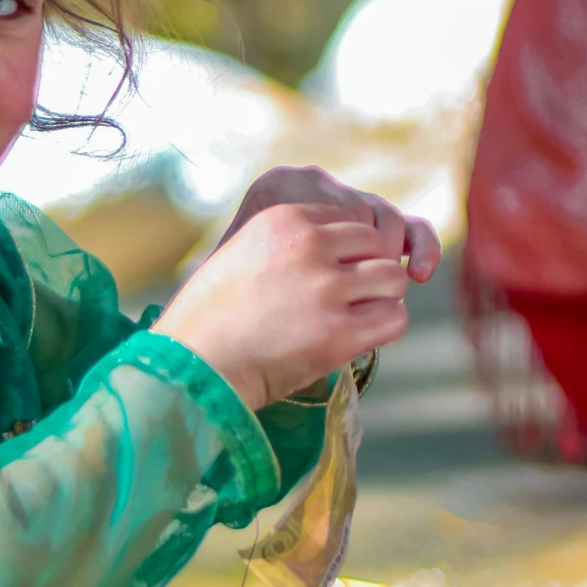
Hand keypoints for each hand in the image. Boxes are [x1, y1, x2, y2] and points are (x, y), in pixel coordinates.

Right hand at [152, 166, 436, 411]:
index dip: (348, 252)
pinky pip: (394, 319)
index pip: (349, 221)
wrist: (193, 367)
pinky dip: (385, 328)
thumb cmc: (209, 319)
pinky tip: (361, 338)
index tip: (334, 275)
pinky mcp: (339, 333)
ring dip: (381, 300)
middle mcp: (310, 246)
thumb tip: (333, 255)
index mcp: (285, 220)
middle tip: (352, 300)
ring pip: (392, 280)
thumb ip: (285, 245)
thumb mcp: (241, 255)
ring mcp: (327, 289)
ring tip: (357, 319)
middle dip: (370, 272)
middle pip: (377, 246)